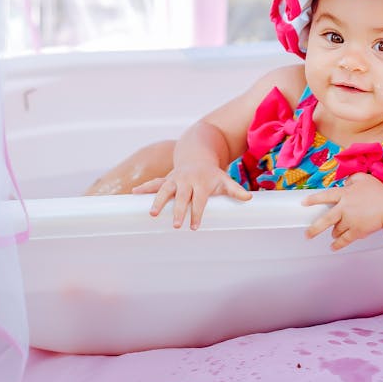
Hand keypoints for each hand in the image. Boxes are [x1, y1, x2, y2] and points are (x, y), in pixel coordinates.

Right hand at [133, 163, 250, 228]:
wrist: (198, 154)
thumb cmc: (212, 174)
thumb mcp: (224, 179)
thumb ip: (235, 190)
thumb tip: (249, 198)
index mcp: (201, 182)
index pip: (200, 199)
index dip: (197, 212)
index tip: (195, 226)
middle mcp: (187, 180)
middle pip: (182, 196)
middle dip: (178, 210)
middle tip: (176, 225)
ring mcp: (175, 179)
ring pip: (165, 189)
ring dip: (158, 201)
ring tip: (152, 214)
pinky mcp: (166, 179)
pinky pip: (154, 183)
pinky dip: (144, 188)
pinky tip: (133, 193)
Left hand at [303, 173, 382, 249]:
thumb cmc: (379, 193)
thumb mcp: (364, 179)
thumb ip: (352, 179)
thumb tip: (346, 183)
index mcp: (345, 194)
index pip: (326, 196)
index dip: (313, 199)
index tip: (304, 202)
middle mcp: (344, 208)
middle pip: (325, 219)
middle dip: (315, 228)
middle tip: (308, 234)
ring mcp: (350, 221)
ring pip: (336, 230)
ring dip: (334, 232)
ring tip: (333, 233)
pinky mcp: (356, 232)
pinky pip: (344, 240)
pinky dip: (338, 244)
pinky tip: (333, 246)